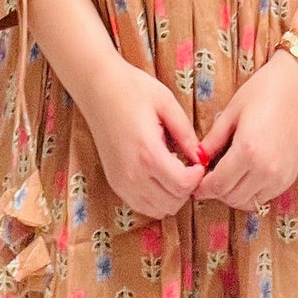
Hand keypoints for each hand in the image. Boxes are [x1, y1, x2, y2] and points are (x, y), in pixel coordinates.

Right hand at [78, 62, 205, 219]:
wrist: (96, 88)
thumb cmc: (132, 89)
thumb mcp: (166, 103)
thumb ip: (186, 134)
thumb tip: (201, 158)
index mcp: (147, 153)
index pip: (182, 186)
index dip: (197, 177)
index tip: (199, 161)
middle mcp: (132, 174)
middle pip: (172, 203)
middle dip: (187, 188)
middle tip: (190, 167)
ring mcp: (120, 181)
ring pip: (157, 210)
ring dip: (172, 196)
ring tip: (175, 171)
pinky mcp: (114, 182)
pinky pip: (141, 206)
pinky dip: (156, 199)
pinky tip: (160, 177)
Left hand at [193, 49, 297, 210]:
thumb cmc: (264, 92)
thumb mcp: (232, 112)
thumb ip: (213, 140)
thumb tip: (198, 159)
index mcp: (247, 151)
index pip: (217, 185)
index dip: (202, 188)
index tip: (195, 182)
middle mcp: (265, 169)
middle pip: (231, 198)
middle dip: (215, 191)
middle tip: (208, 177)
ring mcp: (280, 176)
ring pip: (248, 202)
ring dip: (233, 194)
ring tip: (227, 176)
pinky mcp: (290, 177)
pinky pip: (264, 197)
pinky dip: (251, 192)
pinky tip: (245, 175)